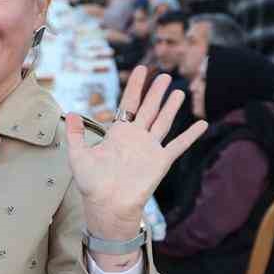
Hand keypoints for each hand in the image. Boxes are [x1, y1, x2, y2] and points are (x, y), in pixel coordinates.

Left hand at [66, 66, 206, 238]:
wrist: (107, 205)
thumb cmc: (92, 184)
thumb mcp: (78, 156)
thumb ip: (76, 134)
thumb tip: (72, 113)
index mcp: (118, 133)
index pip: (128, 103)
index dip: (135, 85)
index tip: (142, 69)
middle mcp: (136, 138)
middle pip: (149, 108)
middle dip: (156, 91)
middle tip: (164, 75)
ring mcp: (150, 148)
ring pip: (164, 121)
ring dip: (171, 107)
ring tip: (179, 91)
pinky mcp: (161, 161)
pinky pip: (179, 145)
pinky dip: (191, 135)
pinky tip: (202, 124)